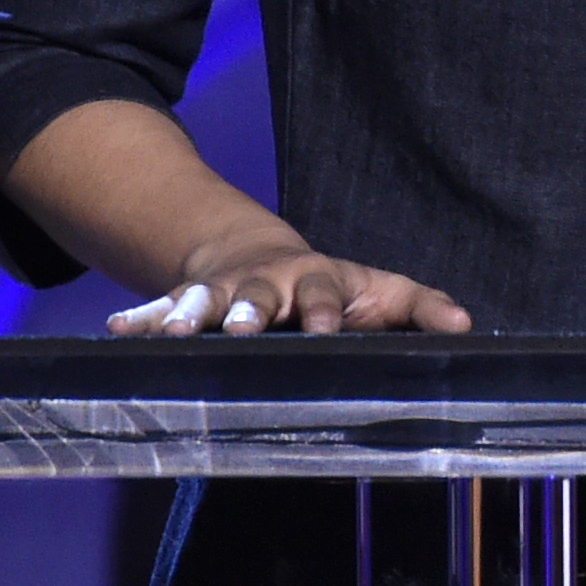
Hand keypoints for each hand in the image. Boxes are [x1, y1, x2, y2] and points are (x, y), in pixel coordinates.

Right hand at [106, 234, 470, 336]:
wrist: (258, 254)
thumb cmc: (330, 286)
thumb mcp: (379, 290)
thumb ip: (421, 307)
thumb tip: (467, 326)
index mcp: (317, 281)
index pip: (325, 294)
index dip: (326, 311)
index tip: (326, 330)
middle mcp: (268, 283)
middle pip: (260, 295)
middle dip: (251, 310)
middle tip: (244, 329)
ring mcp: (226, 290)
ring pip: (206, 301)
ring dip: (191, 314)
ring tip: (176, 331)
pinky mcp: (190, 298)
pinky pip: (161, 308)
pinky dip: (143, 319)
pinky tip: (118, 330)